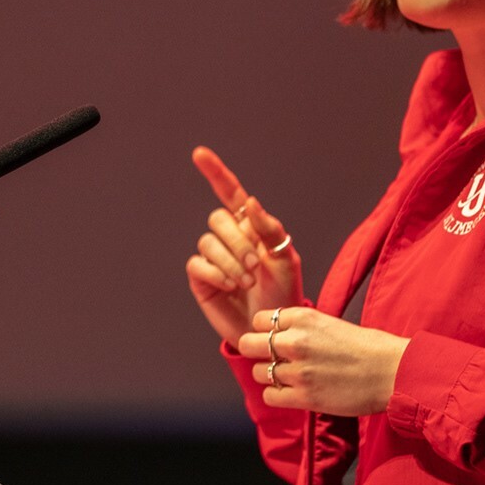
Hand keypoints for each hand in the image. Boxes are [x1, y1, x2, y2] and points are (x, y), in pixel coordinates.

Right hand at [185, 146, 303, 343]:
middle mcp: (230, 238)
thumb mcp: (286, 258)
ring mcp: (214, 259)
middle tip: (255, 266)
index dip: (215, 172)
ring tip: (247, 281)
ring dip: (230, 261)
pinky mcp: (201, 279)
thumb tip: (249, 201)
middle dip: (237, 241)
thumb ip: (269, 229)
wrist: (274, 330)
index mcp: (251, 227)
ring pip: (208, 242)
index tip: (199, 154)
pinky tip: (230, 285)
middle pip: (218, 220)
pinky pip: (197, 264)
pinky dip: (216, 272)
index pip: (229, 194)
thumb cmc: (285, 293)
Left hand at [237, 307, 408, 416]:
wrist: (393, 373)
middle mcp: (296, 341)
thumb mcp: (331, 324)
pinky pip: (270, 396)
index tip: (274, 337)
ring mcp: (298, 370)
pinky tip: (292, 393)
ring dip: (269, 376)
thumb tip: (282, 335)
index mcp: (303, 318)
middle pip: (248, 344)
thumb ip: (303, 328)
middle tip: (270, 358)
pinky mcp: (304, 397)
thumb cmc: (370, 348)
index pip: (260, 320)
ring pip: (258, 372)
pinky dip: (277, 395)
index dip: (264, 330)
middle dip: (256, 351)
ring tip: (288, 377)